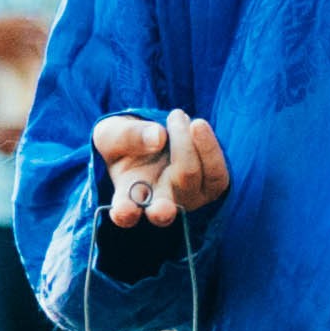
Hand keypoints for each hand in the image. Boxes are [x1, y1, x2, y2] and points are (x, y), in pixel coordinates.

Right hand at [94, 110, 228, 228]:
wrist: (156, 137)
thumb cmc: (127, 140)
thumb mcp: (113, 131)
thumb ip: (128, 136)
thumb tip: (158, 137)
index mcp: (127, 197)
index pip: (125, 213)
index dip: (125, 214)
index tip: (124, 210)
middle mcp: (158, 204)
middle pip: (163, 210)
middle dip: (163, 210)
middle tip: (164, 206)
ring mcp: (187, 198)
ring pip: (189, 178)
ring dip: (184, 144)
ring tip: (175, 116)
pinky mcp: (210, 187)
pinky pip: (216, 174)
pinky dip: (208, 147)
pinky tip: (197, 125)